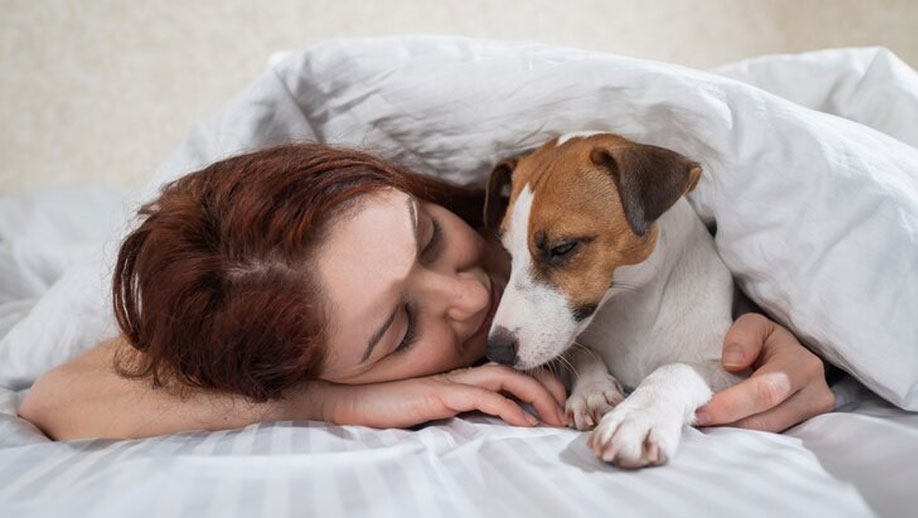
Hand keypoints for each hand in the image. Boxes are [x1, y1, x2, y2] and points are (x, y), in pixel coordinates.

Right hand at [305, 363, 566, 428]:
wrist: (351, 402)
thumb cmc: (390, 406)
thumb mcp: (434, 409)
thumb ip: (460, 408)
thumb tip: (493, 418)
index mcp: (462, 376)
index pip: (510, 372)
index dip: (540, 383)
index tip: (560, 403)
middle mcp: (461, 373)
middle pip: (516, 371)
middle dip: (548, 388)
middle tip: (568, 412)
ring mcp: (451, 381)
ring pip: (506, 379)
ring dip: (536, 397)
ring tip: (555, 418)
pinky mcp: (440, 394)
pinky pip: (482, 398)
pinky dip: (508, 409)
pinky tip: (524, 422)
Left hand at [695, 313, 835, 431]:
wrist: (785, 357)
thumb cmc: (765, 341)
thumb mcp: (753, 326)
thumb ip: (742, 336)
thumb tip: (733, 363)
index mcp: (803, 366)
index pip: (765, 392)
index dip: (731, 405)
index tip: (700, 411)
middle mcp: (816, 395)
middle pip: (766, 421)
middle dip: (728, 424)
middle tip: (697, 422)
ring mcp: (813, 419)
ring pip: (767, 436)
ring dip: (734, 434)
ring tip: (708, 426)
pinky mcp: (805, 433)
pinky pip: (771, 442)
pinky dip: (744, 439)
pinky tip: (724, 431)